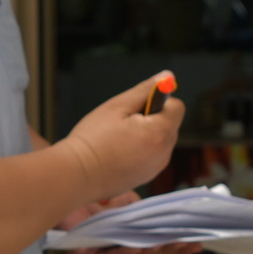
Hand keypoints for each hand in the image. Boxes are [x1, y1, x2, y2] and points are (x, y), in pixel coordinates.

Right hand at [61, 73, 183, 204]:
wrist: (76, 176)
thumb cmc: (93, 140)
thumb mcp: (116, 106)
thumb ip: (144, 90)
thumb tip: (167, 77)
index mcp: (159, 133)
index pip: (176, 107)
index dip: (157, 101)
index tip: (136, 106)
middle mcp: (163, 153)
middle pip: (169, 124)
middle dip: (151, 119)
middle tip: (122, 124)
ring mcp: (155, 168)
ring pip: (159, 140)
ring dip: (145, 134)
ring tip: (118, 140)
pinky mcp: (146, 177)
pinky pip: (151, 155)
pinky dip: (140, 150)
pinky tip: (117, 153)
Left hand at [61, 191, 204, 253]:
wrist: (62, 187)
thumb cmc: (94, 197)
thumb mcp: (128, 203)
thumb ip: (145, 214)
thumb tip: (166, 220)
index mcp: (129, 242)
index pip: (157, 249)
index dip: (177, 248)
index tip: (198, 243)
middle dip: (168, 252)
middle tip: (186, 243)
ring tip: (164, 244)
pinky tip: (136, 247)